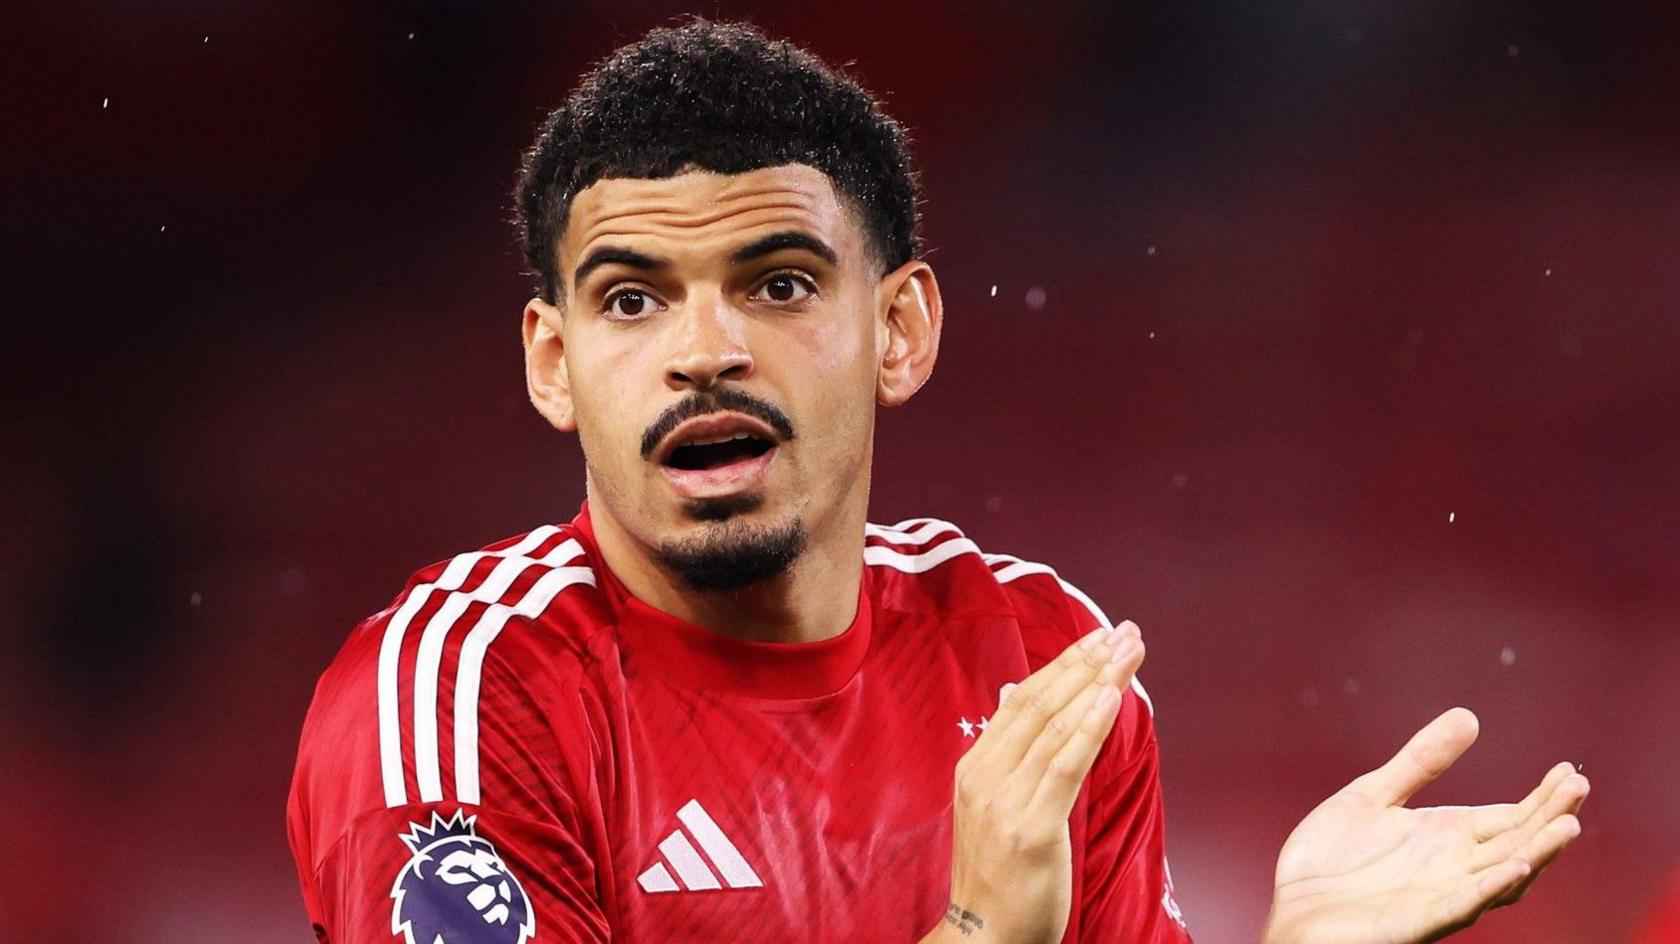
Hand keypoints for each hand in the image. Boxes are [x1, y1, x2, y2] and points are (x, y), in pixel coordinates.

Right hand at [932, 620, 1145, 943]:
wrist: (983, 935)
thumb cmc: (998, 873)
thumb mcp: (992, 803)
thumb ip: (1007, 749)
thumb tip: (1014, 693)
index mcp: (975, 766)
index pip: (1023, 700)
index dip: (1063, 664)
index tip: (1098, 638)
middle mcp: (985, 775)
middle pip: (1041, 703)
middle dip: (1086, 662)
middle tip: (1123, 632)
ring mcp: (1005, 800)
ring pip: (1056, 726)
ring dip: (1097, 683)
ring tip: (1128, 653)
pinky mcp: (1032, 828)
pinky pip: (1065, 767)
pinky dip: (1089, 727)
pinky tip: (1111, 697)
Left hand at [1264, 707, 1588, 943]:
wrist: (1292, 909)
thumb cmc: (1331, 861)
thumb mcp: (1374, 795)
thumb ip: (1420, 761)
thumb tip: (1469, 717)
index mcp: (1447, 837)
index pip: (1511, 817)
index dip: (1543, 798)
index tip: (1569, 771)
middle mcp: (1454, 867)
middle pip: (1517, 842)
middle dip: (1550, 817)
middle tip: (1578, 786)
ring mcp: (1441, 894)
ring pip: (1504, 876)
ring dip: (1537, 853)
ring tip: (1567, 826)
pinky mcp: (1419, 918)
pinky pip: (1464, 904)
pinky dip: (1491, 886)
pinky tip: (1515, 866)